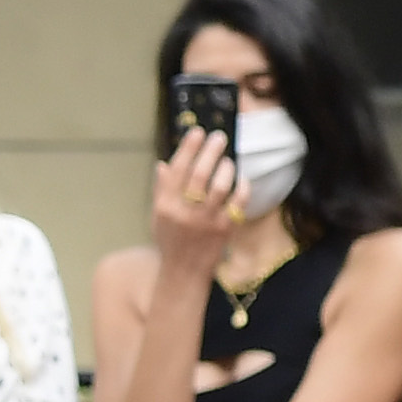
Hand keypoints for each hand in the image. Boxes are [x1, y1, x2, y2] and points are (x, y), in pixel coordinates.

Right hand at [146, 122, 238, 270]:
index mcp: (165, 205)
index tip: (198, 132)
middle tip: (219, 136)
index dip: (188, 148)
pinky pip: (237, 203)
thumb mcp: (158, 215)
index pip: (176, 170)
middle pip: (198, 175)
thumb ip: (162, 190)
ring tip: (228, 160)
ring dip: (226, 169)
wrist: (183, 270)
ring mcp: (206, 220)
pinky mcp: (224, 229)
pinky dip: (242, 188)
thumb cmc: (170, 239)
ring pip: (219, 187)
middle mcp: (184, 211)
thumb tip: (164, 164)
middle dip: (210, 152)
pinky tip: (242, 179)